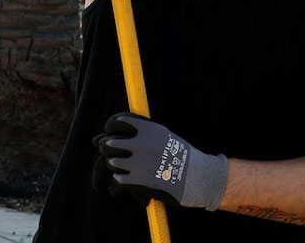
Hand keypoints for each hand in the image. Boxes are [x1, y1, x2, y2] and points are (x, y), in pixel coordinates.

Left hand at [93, 112, 228, 210]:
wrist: (197, 177)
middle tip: (110, 152)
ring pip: (111, 162)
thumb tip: (113, 131)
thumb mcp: (164, 135)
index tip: (110, 132)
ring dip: (115, 165)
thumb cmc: (180, 156)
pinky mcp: (139, 181)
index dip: (110, 127)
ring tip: (122, 166)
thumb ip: (142, 132)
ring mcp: (139, 162)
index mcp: (148, 129)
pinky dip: (120, 179)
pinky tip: (126, 178)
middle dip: (107, 148)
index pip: (117, 122)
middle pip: (109, 143)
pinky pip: (117, 178)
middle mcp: (142, 143)